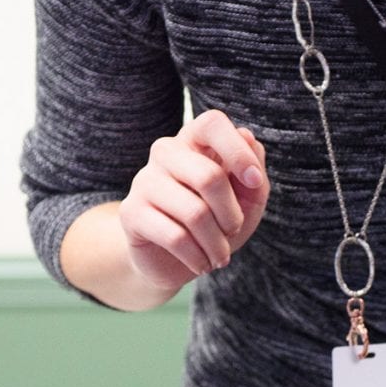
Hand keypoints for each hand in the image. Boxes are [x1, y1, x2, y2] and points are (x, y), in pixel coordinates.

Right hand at [118, 110, 269, 292]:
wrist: (173, 261)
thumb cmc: (215, 223)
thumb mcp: (246, 201)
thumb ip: (254, 173)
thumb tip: (248, 138)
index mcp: (194, 141)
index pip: (212, 123)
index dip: (238, 152)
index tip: (254, 183)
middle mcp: (165, 152)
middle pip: (208, 176)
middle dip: (231, 215)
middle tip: (233, 232)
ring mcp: (144, 181)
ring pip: (194, 213)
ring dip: (216, 244)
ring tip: (219, 257)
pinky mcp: (131, 212)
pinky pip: (175, 236)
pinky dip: (197, 257)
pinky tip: (201, 264)